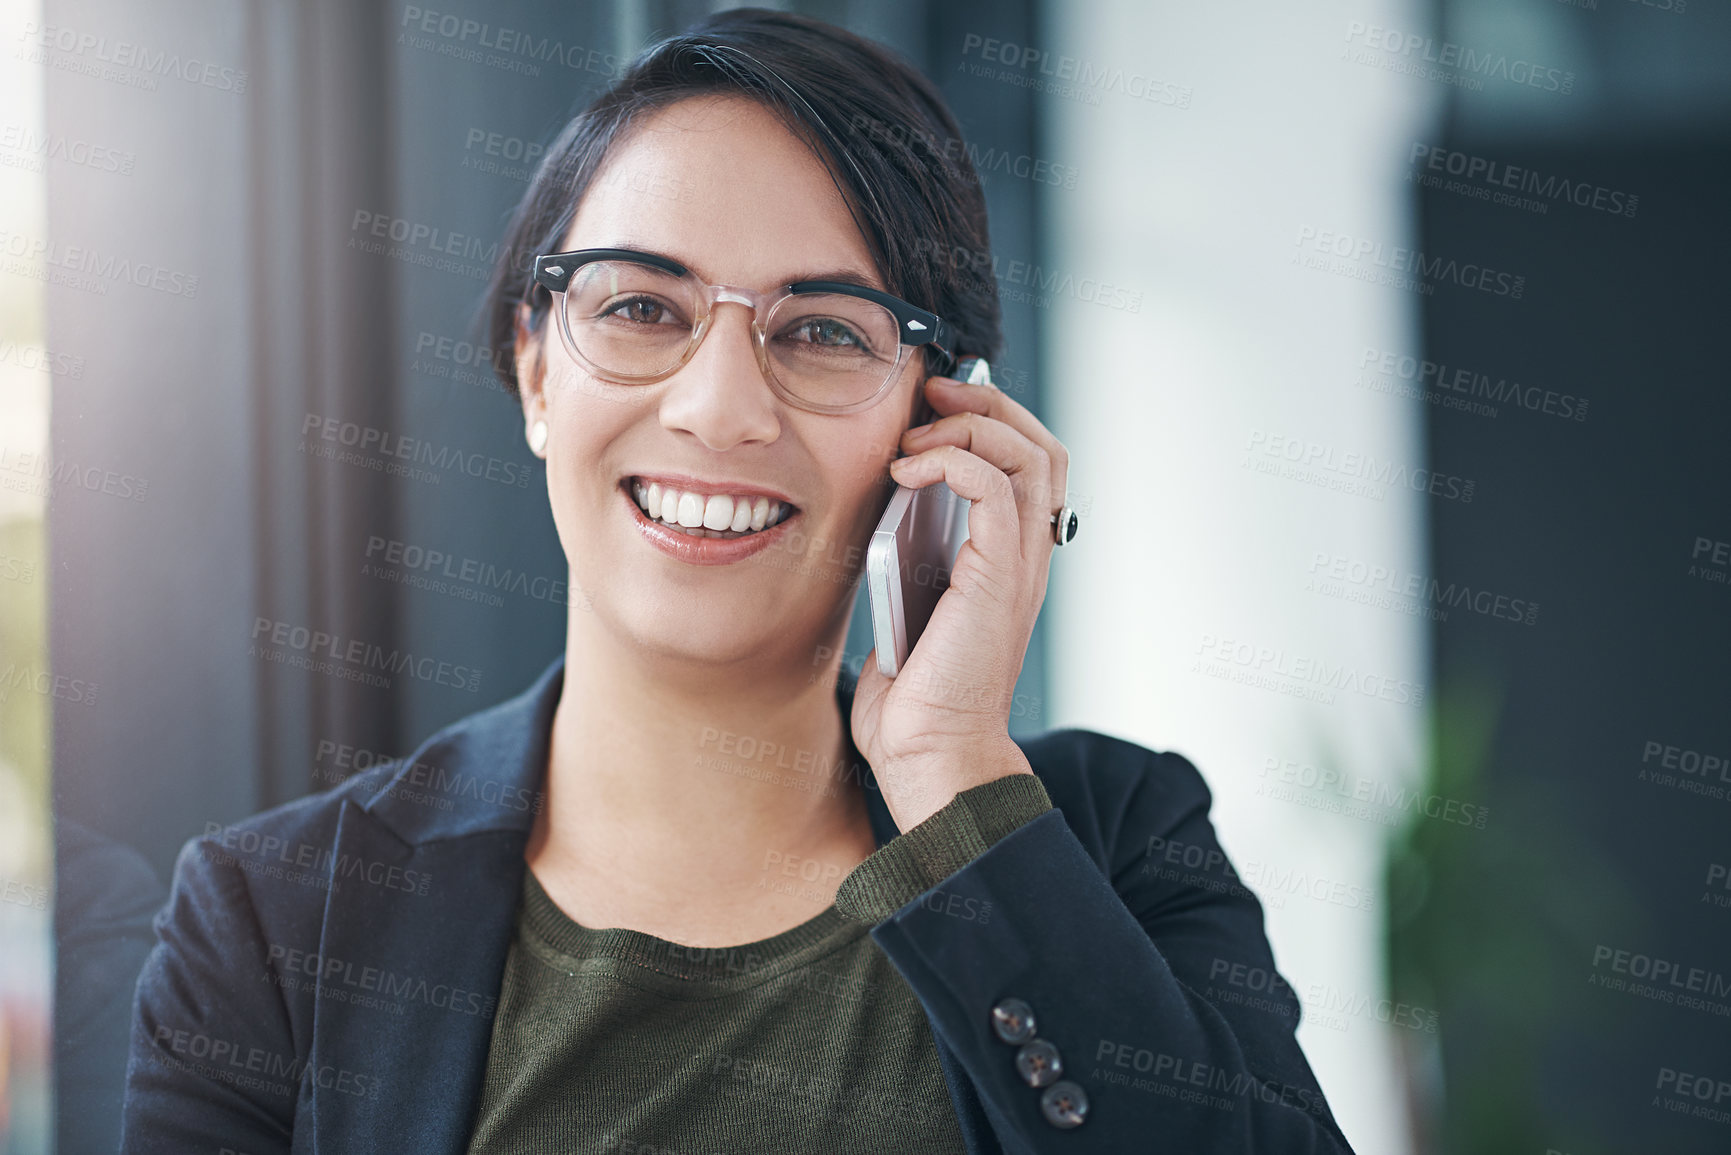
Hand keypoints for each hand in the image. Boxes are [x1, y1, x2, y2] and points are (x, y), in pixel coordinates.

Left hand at [850, 371, 1069, 829]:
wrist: (929, 756)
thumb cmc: (913, 701)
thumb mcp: (904, 609)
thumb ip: (905, 564)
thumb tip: (875, 522)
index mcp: (1008, 563)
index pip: (1030, 466)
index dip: (991, 422)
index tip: (929, 409)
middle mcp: (1025, 559)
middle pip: (1043, 446)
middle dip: (989, 404)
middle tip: (932, 395)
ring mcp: (1019, 567)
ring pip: (1031, 455)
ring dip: (972, 424)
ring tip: (917, 433)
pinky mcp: (998, 576)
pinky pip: (995, 488)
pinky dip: (952, 461)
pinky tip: (906, 471)